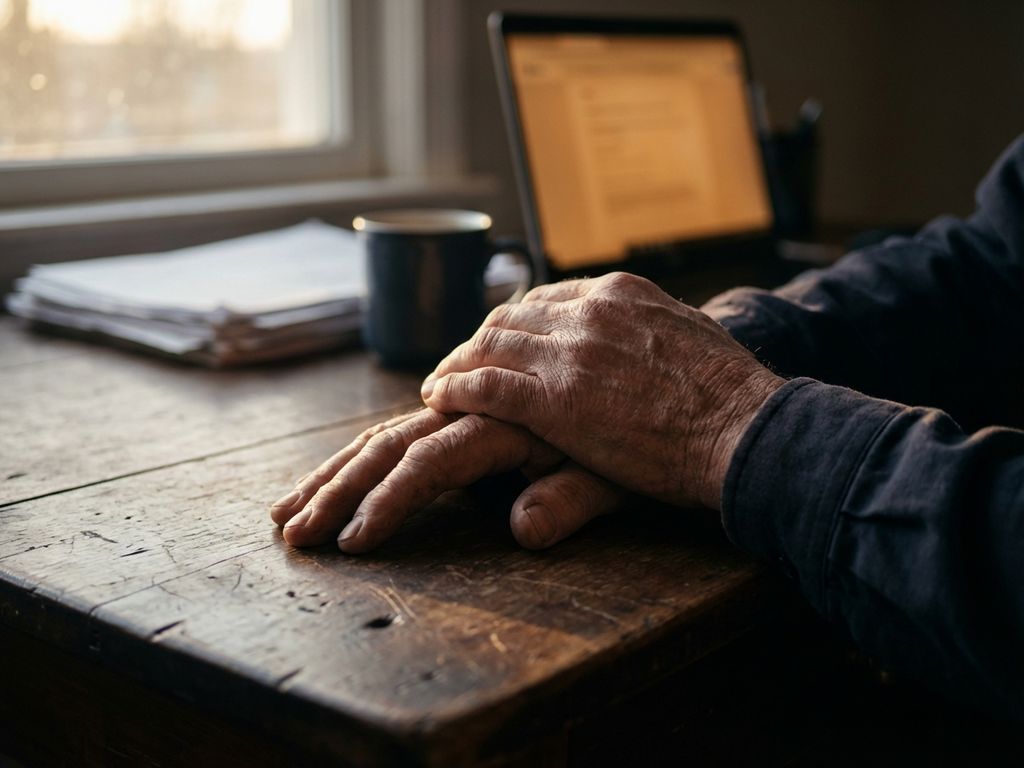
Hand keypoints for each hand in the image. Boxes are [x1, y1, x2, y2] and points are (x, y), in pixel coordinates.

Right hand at [270, 409, 623, 552]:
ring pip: (396, 425)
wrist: (681, 395)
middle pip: (391, 441)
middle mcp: (481, 406)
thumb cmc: (655, 445)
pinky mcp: (480, 407)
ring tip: (294, 502)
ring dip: (342, 466)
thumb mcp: (618, 477)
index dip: (385, 501)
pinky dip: (376, 447)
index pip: (427, 463)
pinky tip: (355, 465)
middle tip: (290, 527)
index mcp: (508, 423)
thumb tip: (521, 531)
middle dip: (336, 485)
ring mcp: (475, 405)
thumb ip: (571, 498)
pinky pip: (419, 418)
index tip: (348, 541)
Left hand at [421, 272, 783, 509]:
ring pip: (490, 345)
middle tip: (459, 363)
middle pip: (510, 317)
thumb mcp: (690, 336)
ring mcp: (570, 354)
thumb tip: (641, 341)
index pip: (547, 298)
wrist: (745, 427)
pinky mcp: (557, 400)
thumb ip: (650, 330)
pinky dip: (456, 388)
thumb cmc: (730, 395)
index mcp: (620, 293)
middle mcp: (589, 312)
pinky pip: (487, 385)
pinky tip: (439, 397)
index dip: (517, 322)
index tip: (503, 341)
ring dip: (457, 364)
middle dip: (479, 341)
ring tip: (441, 382)